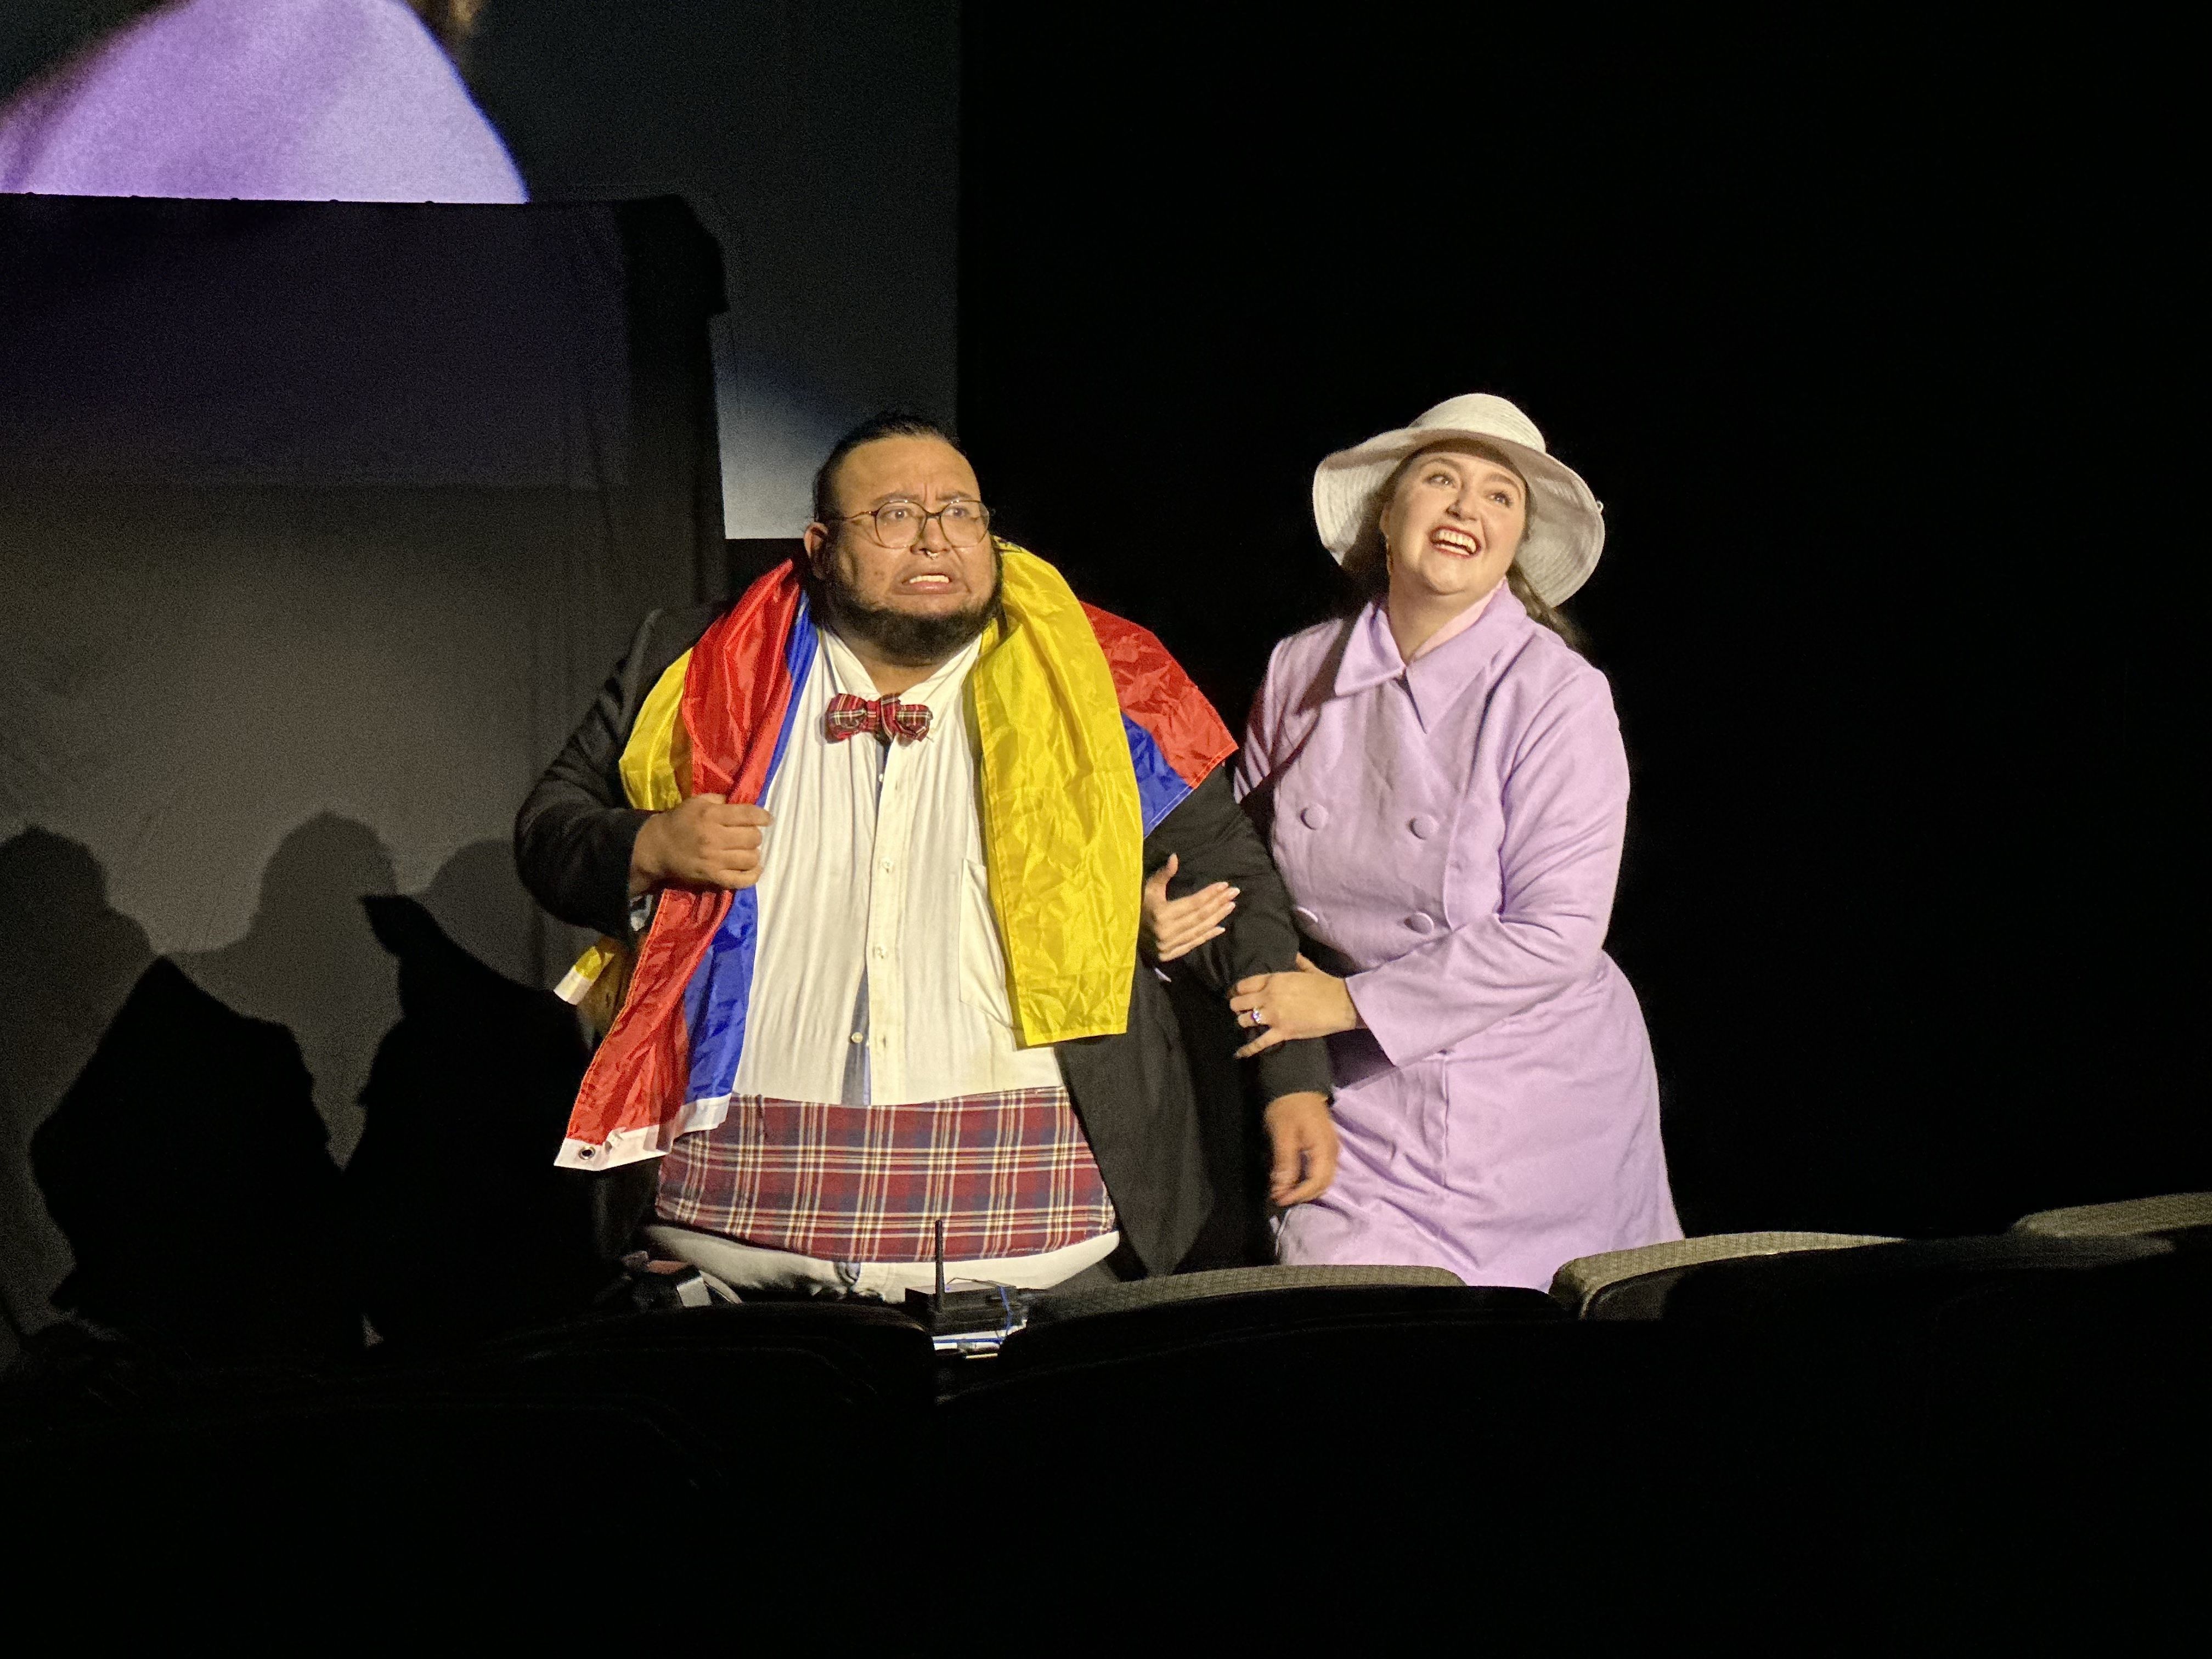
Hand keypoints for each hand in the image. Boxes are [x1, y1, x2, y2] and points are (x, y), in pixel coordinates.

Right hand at [629, 793, 773, 894]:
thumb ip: (721, 800)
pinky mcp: (713, 877)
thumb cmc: (679, 821)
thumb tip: (743, 803)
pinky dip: (752, 875)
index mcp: (711, 816)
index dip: (763, 816)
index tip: (767, 819)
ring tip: (747, 851)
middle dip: (755, 835)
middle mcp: (715, 838)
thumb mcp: (697, 802)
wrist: (657, 847)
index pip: (748, 815)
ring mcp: (714, 860)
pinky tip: (753, 868)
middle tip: (749, 835)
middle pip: (753, 838)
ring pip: (751, 858)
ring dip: (753, 854)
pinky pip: (741, 880)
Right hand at [1140, 852, 1237, 962]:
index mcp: (1161, 914)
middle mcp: (1166, 932)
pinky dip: (1207, 936)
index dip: (1210, 894)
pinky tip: (1221, 927)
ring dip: (1217, 918)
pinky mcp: (1169, 955)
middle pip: (1199, 916)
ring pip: (1199, 930)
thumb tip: (1175, 857)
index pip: (1192, 903)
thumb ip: (1163, 874)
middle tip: (1234, 893)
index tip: (1224, 885)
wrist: (1121, 932)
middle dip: (1218, 903)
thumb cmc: (1136, 905)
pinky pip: (1193, 944)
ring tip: (1231, 906)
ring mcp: (1168, 946)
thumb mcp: (1148, 888)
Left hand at [1230, 955, 1360, 1058]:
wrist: (1340, 1004)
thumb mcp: (1308, 969)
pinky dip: (1247, 1049)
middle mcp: (1268, 996)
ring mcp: (1273, 1016)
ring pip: (1244, 1020)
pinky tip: (1239, 1053)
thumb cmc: (1326, 985)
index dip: (1236, 990)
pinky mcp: (1281, 1032)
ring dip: (1243, 1023)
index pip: (1244, 984)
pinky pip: (1258, 1043)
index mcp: (1273, 980)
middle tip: (1240, 1010)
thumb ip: (1298, 962)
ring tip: (1245, 1024)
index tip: (1235, 994)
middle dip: (1236, 1006)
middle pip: (1238, 1002)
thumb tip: (1294, 954)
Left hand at [1263, 1091, 1337, 1205]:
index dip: (1300, 1194)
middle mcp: (1332, 1151)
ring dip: (1306, 1189)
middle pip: (1324, 1184)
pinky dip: (1309, 1179)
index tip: (1280, 1199)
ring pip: (1324, 1179)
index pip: (1317, 1181)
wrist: (1297, 1084)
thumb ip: (1285, 1162)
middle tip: (1281, 1197)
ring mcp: (1331, 1149)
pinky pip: (1322, 1171)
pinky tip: (1294, 1179)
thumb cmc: (1288, 1107)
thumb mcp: (1282, 1133)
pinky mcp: (1326, 1147)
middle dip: (1303, 1195)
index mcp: (1324, 1148)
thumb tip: (1282, 1189)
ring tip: (1285, 1190)